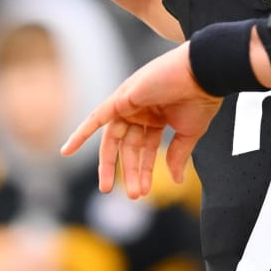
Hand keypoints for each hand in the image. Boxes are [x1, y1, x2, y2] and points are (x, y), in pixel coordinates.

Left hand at [61, 43, 221, 200]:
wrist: (203, 74)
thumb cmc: (200, 99)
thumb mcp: (188, 134)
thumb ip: (178, 156)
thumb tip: (176, 181)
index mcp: (157, 117)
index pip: (146, 149)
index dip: (144, 171)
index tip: (144, 192)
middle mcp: (140, 111)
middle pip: (128, 147)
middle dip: (128, 171)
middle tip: (132, 196)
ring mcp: (129, 104)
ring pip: (113, 139)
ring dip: (109, 163)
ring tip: (109, 188)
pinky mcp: (121, 98)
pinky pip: (96, 118)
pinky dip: (81, 133)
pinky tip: (67, 150)